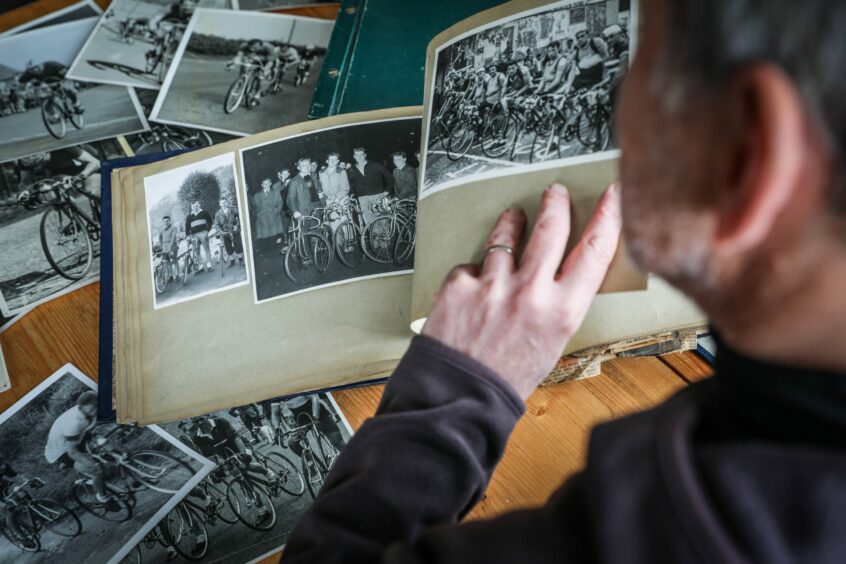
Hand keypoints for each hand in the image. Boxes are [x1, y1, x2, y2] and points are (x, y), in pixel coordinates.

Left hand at [422, 183, 621, 400]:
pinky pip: (470, 266)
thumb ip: (556, 307)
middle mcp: (531, 293)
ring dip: (511, 225)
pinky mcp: (459, 285)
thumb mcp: (550, 345)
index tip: (613, 196)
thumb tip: (556, 276)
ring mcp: (493, 286)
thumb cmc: (507, 380)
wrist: (459, 398)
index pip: (595, 250)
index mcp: (562, 312)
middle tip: (555, 192)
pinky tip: (473, 289)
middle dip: (555, 204)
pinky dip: (473, 274)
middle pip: (551, 229)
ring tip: (513, 218)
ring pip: (507, 237)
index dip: (609, 217)